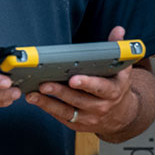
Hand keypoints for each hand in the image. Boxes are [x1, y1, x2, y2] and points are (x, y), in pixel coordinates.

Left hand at [25, 26, 141, 135]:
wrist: (122, 114)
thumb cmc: (116, 85)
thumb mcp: (122, 68)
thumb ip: (117, 48)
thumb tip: (118, 30)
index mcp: (113, 91)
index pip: (100, 87)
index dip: (87, 83)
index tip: (73, 79)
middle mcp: (102, 106)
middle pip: (79, 99)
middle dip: (61, 92)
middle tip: (44, 84)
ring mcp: (89, 118)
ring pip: (66, 111)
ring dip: (48, 103)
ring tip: (32, 94)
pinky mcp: (77, 124)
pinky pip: (61, 117)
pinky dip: (47, 108)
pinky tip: (34, 99)